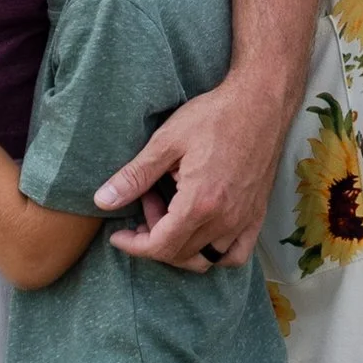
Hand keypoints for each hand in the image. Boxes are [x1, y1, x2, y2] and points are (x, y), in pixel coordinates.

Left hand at [93, 69, 287, 271]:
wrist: (260, 103)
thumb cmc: (214, 116)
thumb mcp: (167, 141)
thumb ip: (135, 176)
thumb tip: (102, 200)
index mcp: (200, 203)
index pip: (161, 247)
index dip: (134, 246)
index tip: (118, 235)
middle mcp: (224, 220)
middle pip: (180, 254)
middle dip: (153, 236)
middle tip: (146, 200)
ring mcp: (243, 220)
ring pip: (205, 259)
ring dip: (179, 244)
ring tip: (169, 211)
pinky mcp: (257, 215)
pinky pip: (235, 255)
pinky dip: (215, 254)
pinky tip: (200, 230)